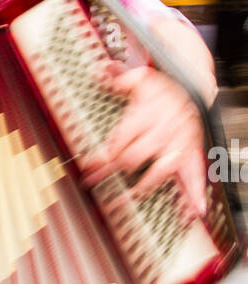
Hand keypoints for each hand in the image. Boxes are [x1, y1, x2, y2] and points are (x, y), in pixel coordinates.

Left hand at [80, 63, 207, 218]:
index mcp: (148, 115)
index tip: (87, 166)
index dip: (101, 155)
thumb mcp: (141, 78)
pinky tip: (194, 210)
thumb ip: (119, 78)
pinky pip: (195, 174)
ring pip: (159, 171)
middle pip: (133, 158)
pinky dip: (195, 194)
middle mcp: (163, 132)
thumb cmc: (164, 89)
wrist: (195, 89)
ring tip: (124, 201)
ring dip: (141, 187)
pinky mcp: (191, 153)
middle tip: (92, 182)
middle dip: (111, 172)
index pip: (119, 140)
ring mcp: (178, 144)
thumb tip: (101, 72)